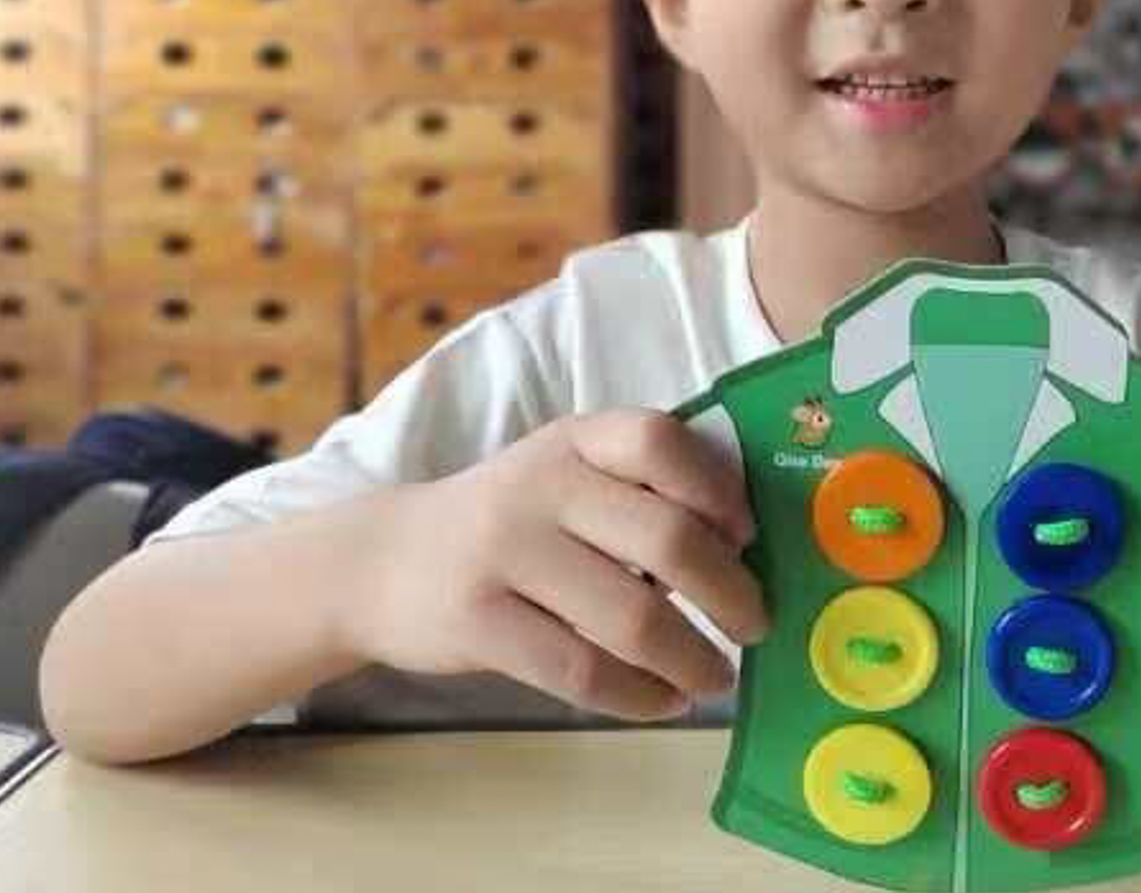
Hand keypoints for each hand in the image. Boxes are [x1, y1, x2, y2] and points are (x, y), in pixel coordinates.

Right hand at [343, 409, 768, 720]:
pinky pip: (582, 671)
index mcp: (574, 440)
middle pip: (665, 538)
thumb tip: (744, 551)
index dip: (719, 489)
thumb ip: (638, 493)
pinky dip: (638, 695)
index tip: (749, 536)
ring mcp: (504, 553)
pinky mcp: (478, 623)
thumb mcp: (564, 476)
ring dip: (693, 658)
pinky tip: (663, 701)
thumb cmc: (509, 524)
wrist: (382, 561)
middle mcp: (540, 486)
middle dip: (730, 592)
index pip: (659, 440)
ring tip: (717, 677)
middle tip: (757, 624)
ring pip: (631, 617)